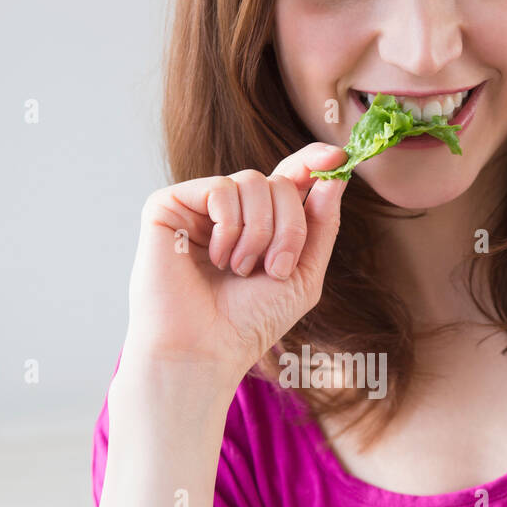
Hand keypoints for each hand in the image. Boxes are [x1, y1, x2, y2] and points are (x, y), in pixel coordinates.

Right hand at [119, 142, 347, 388]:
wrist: (205, 350)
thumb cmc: (249, 323)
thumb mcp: (303, 276)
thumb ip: (321, 225)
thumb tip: (336, 173)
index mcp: (259, 223)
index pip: (288, 178)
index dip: (312, 162)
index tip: (338, 156)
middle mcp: (228, 211)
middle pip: (279, 183)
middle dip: (289, 228)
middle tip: (272, 270)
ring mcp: (197, 206)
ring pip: (252, 181)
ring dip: (259, 234)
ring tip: (239, 270)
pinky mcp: (168, 205)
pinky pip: (220, 189)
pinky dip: (229, 228)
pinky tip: (216, 258)